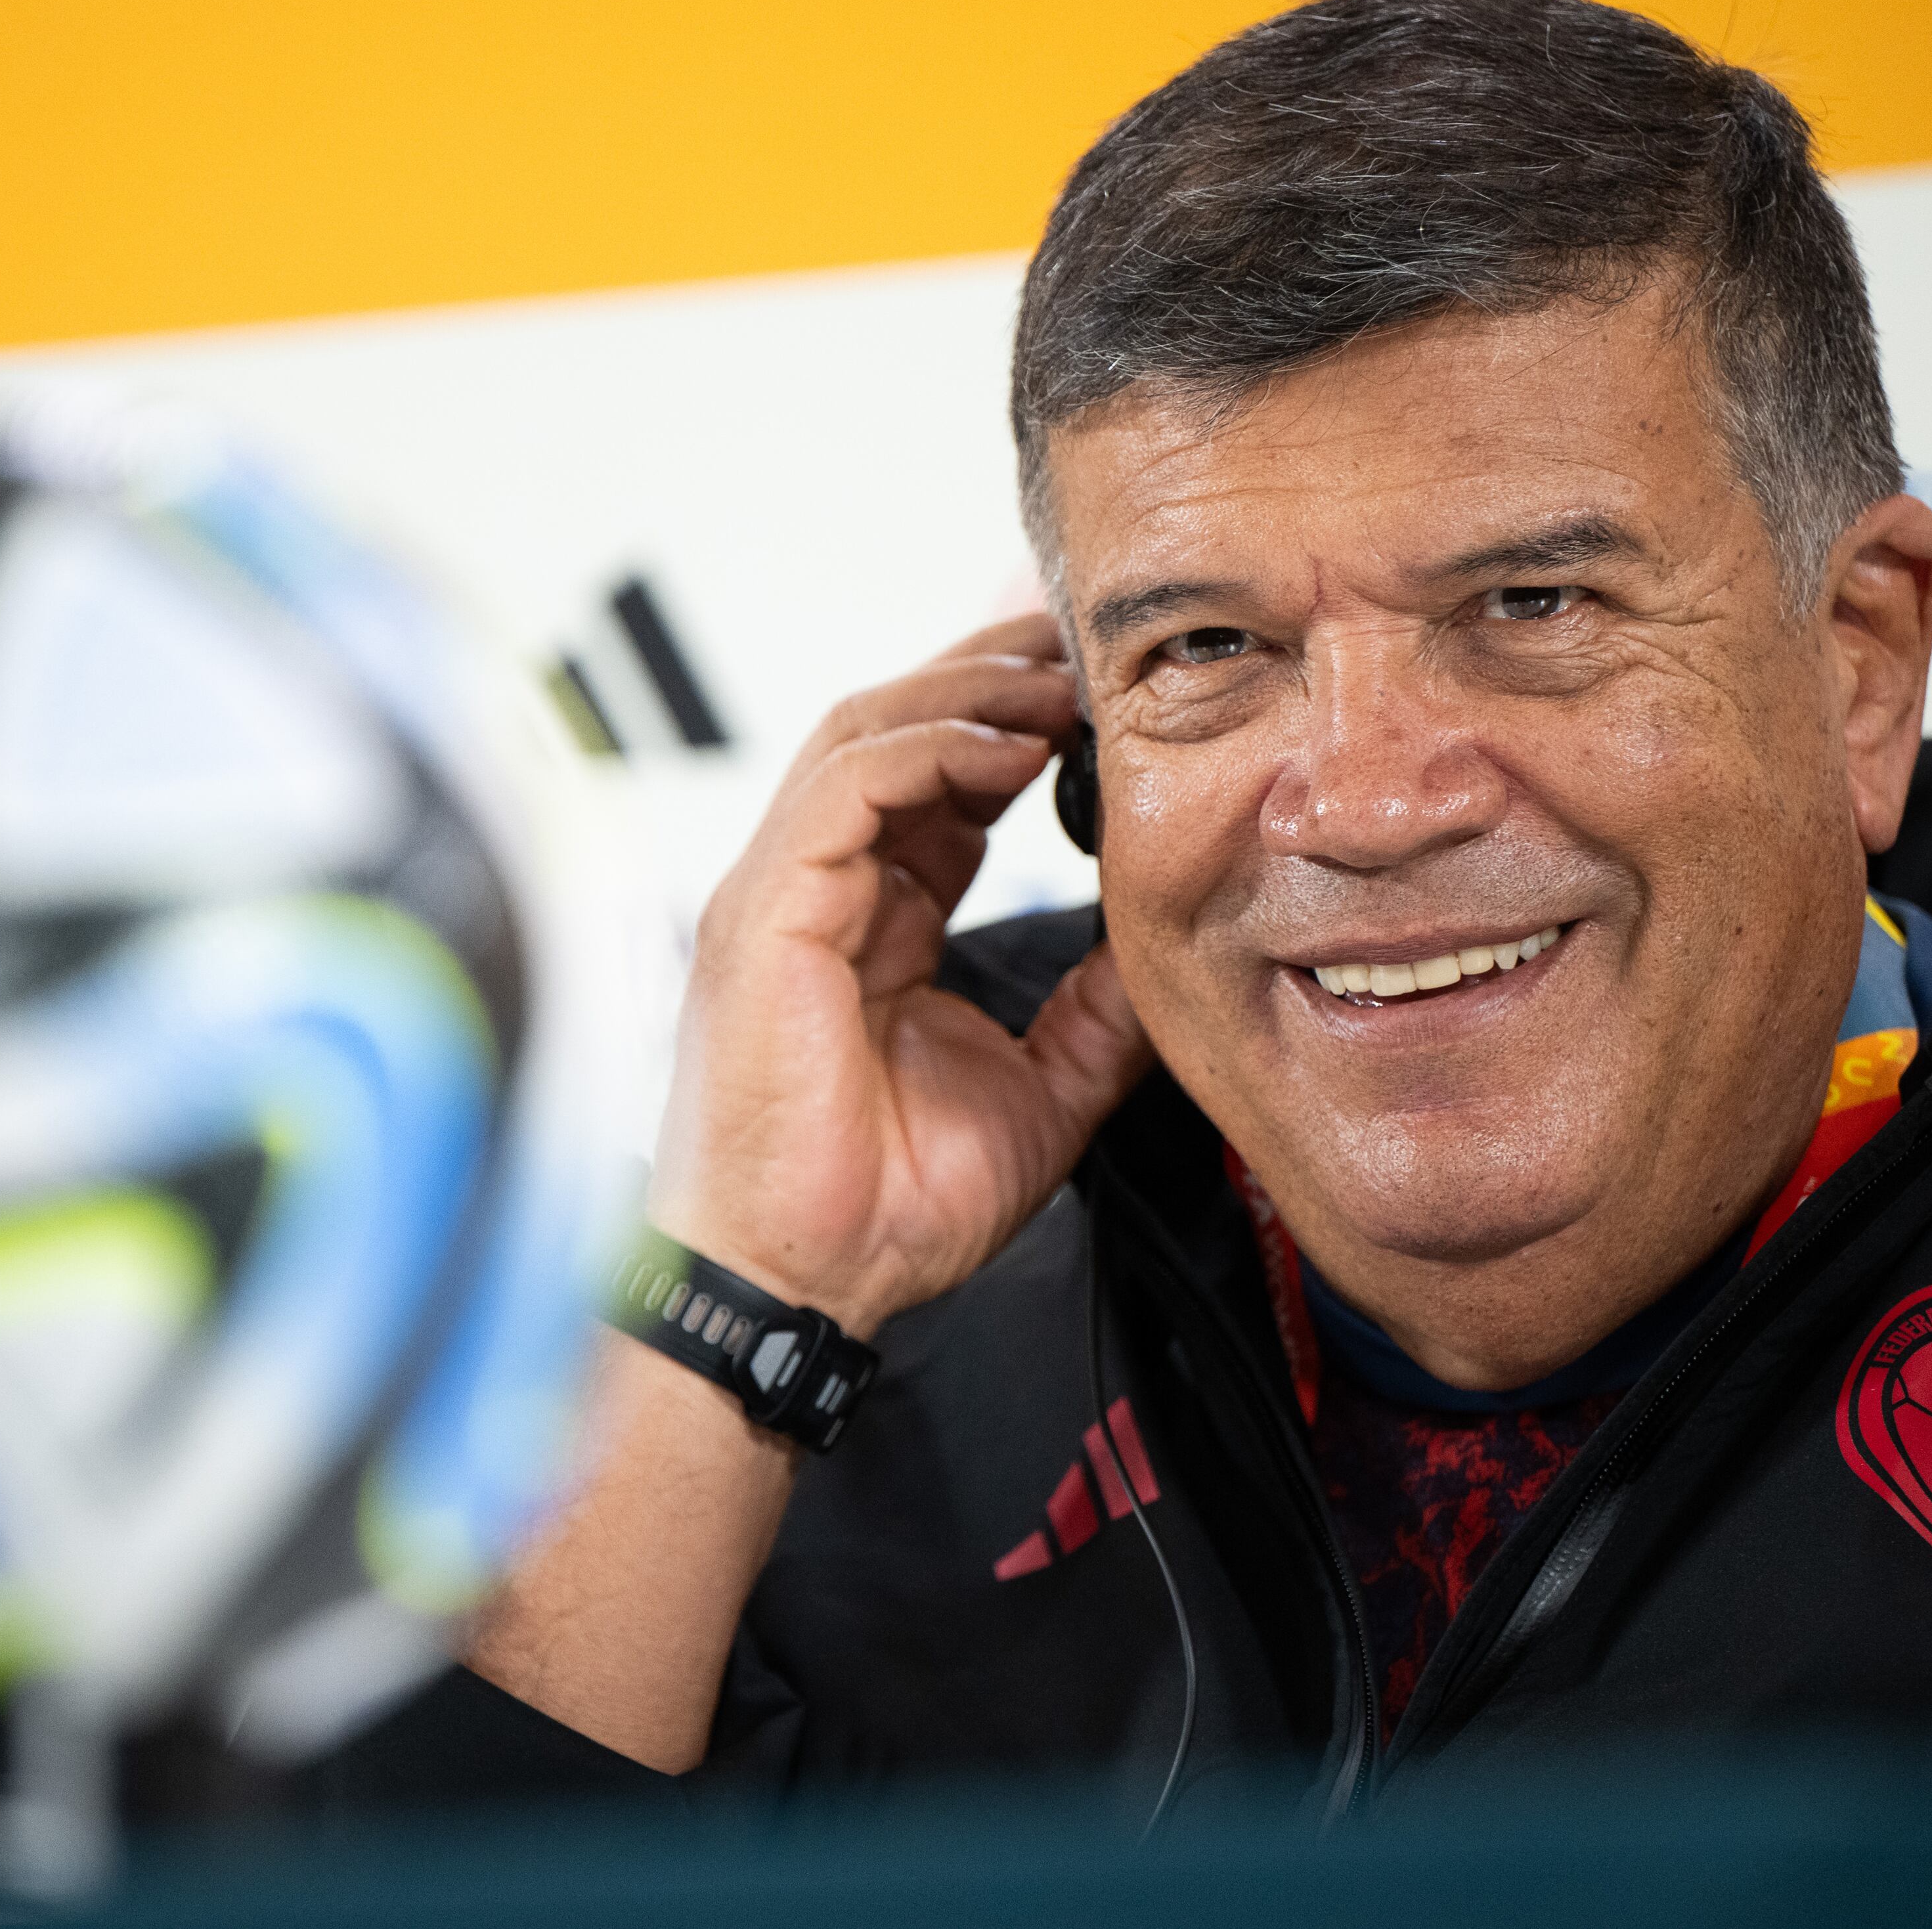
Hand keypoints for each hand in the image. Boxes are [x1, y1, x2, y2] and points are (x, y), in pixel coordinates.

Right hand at [651, 613, 1152, 1333]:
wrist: (804, 1286)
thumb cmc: (884, 1210)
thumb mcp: (1039, 1093)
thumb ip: (1096, 1015)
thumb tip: (1168, 950)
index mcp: (871, 923)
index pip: (937, 785)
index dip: (1016, 728)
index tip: (1103, 702)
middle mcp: (817, 890)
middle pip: (895, 729)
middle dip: (992, 675)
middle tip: (1086, 645)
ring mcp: (781, 892)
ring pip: (862, 732)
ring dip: (967, 692)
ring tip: (1060, 679)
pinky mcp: (763, 909)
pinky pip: (843, 787)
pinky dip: (928, 749)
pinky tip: (1011, 748)